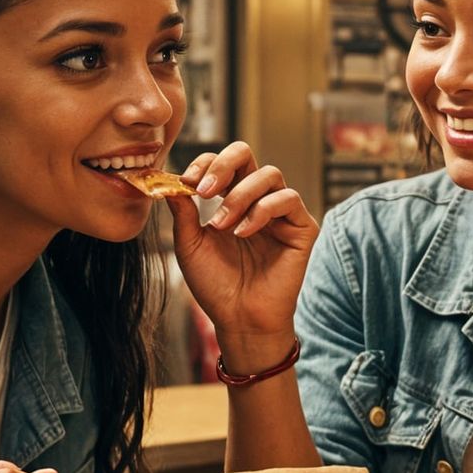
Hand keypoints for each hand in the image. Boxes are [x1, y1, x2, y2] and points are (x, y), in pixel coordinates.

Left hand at [168, 141, 317, 363]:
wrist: (238, 318)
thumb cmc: (215, 285)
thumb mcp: (190, 245)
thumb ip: (183, 212)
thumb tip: (171, 181)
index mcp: (231, 199)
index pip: (222, 163)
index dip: (205, 163)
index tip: (188, 182)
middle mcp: (257, 200)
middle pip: (248, 155)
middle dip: (223, 165)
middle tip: (205, 189)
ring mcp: (281, 213)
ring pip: (269, 174)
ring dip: (240, 195)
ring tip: (222, 224)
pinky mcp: (302, 228)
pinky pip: (288, 199)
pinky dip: (262, 211)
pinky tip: (244, 233)